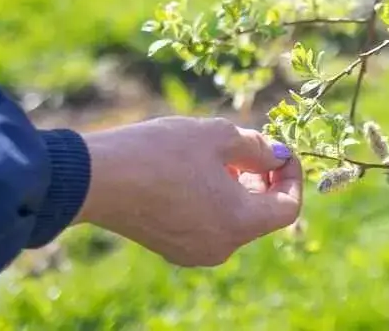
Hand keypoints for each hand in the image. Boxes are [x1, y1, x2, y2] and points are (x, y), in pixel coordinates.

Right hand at [73, 116, 301, 266]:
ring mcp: (195, 252)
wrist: (96, 178)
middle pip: (262, 215)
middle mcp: (221, 247)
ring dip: (239, 187)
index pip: (288, 208)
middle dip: (265, 179)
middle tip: (250, 146)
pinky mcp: (172, 247)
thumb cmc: (160, 153)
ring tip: (221, 154)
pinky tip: (197, 172)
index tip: (280, 149)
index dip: (292, 176)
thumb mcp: (217, 137)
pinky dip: (216, 200)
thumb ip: (257, 148)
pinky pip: (211, 225)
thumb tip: (276, 156)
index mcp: (239, 224)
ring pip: (235, 220)